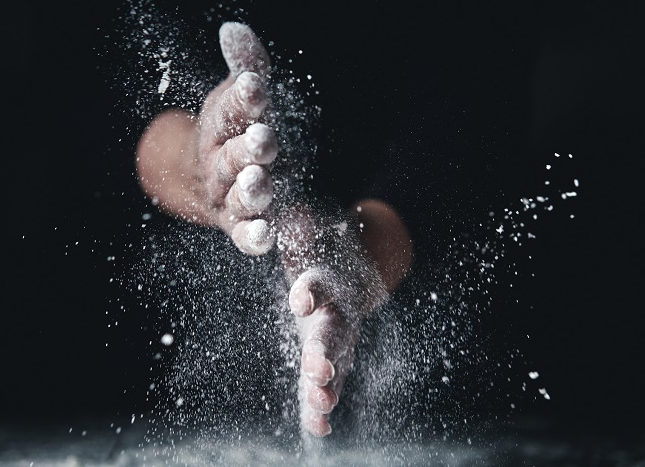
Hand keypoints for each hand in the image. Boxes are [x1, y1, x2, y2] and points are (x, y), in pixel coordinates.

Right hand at [136, 22, 278, 254]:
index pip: (229, 110)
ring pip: (238, 196)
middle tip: (264, 138)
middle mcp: (220, 164)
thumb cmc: (232, 132)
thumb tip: (234, 29)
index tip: (256, 85)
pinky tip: (267, 235)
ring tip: (261, 183)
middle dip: (248, 148)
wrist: (209, 182)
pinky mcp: (239, 227)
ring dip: (250, 191)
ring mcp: (228, 198)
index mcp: (220, 128)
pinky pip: (244, 235)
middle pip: (232, 157)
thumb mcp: (240, 97)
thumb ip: (246, 67)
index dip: (242, 99)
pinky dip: (253, 237)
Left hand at [278, 203, 405, 436]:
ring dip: (327, 386)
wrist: (351, 268)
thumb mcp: (308, 231)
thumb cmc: (321, 247)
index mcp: (328, 278)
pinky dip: (321, 407)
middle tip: (320, 370)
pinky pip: (326, 385)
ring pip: (336, 365)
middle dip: (326, 351)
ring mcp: (337, 340)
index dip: (311, 289)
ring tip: (321, 404)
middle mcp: (338, 312)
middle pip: (333, 333)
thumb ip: (299, 226)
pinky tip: (319, 428)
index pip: (319, 282)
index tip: (300, 298)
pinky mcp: (329, 360)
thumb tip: (293, 215)